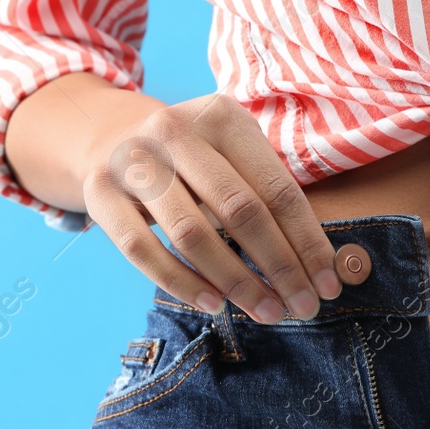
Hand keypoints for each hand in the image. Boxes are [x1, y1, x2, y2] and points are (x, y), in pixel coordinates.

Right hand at [80, 91, 341, 322]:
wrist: (108, 136)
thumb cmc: (193, 159)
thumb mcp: (231, 153)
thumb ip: (269, 196)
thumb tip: (324, 266)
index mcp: (222, 116)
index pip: (277, 189)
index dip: (308, 242)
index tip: (330, 285)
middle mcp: (175, 131)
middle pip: (240, 211)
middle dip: (280, 266)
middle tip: (304, 308)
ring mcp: (132, 161)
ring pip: (193, 234)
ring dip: (236, 281)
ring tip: (266, 312)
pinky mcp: (99, 192)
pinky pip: (141, 250)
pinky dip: (181, 282)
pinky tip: (213, 305)